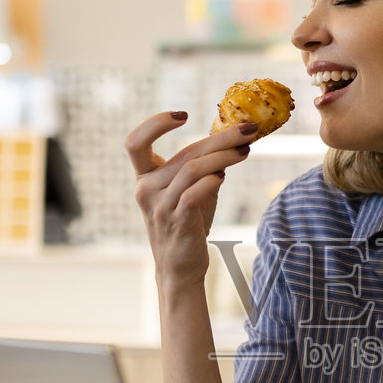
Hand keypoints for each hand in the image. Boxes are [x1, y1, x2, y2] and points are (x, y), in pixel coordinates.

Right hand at [125, 112, 256, 287]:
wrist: (180, 268)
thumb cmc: (186, 224)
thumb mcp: (189, 190)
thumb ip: (200, 166)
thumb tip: (229, 137)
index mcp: (145, 177)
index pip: (134, 142)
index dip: (155, 123)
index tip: (183, 114)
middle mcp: (146, 189)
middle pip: (183, 152)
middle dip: (220, 137)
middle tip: (248, 129)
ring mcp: (159, 206)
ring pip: (192, 169)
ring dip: (224, 157)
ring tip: (246, 151)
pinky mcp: (176, 221)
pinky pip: (194, 193)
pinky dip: (212, 180)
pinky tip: (224, 176)